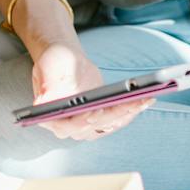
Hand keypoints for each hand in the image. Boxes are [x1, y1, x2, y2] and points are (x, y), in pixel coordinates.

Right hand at [30, 42, 150, 140]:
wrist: (65, 61)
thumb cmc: (55, 63)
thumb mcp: (49, 68)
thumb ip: (47, 86)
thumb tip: (44, 103)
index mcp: (51, 118)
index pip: (69, 124)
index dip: (83, 120)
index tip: (96, 110)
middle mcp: (68, 127)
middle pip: (94, 124)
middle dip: (115, 113)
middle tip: (132, 102)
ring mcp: (85, 126)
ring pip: (109, 123)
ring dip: (129, 112)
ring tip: (145, 98)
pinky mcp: (99, 120)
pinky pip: (117, 120)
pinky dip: (131, 111)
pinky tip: (145, 100)